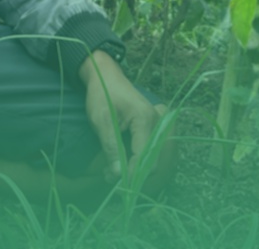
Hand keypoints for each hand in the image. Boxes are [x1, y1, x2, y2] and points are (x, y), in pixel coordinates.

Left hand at [80, 51, 171, 187]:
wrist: (105, 76)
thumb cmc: (102, 95)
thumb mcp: (102, 122)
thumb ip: (111, 147)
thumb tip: (118, 174)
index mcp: (145, 120)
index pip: (144, 157)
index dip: (131, 173)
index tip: (114, 182)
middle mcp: (155, 124)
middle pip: (151, 160)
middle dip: (132, 174)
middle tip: (109, 178)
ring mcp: (155, 126)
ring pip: (150, 158)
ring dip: (132, 169)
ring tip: (110, 172)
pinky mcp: (150, 128)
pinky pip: (146, 150)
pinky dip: (133, 160)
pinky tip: (117, 162)